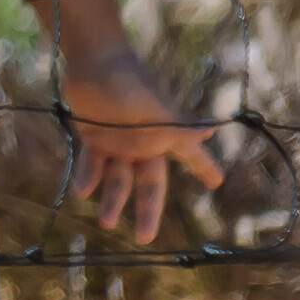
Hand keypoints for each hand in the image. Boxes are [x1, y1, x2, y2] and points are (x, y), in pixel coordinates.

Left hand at [57, 42, 223, 245]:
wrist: (94, 62)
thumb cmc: (129, 80)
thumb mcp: (153, 105)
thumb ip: (176, 124)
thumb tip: (208, 134)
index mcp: (165, 135)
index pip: (191, 156)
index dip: (204, 168)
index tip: (217, 182)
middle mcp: (144, 143)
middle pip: (149, 183)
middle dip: (148, 209)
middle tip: (146, 237)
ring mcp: (118, 143)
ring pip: (118, 179)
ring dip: (113, 200)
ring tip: (106, 223)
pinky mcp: (93, 139)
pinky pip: (92, 164)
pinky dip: (88, 177)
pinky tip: (81, 192)